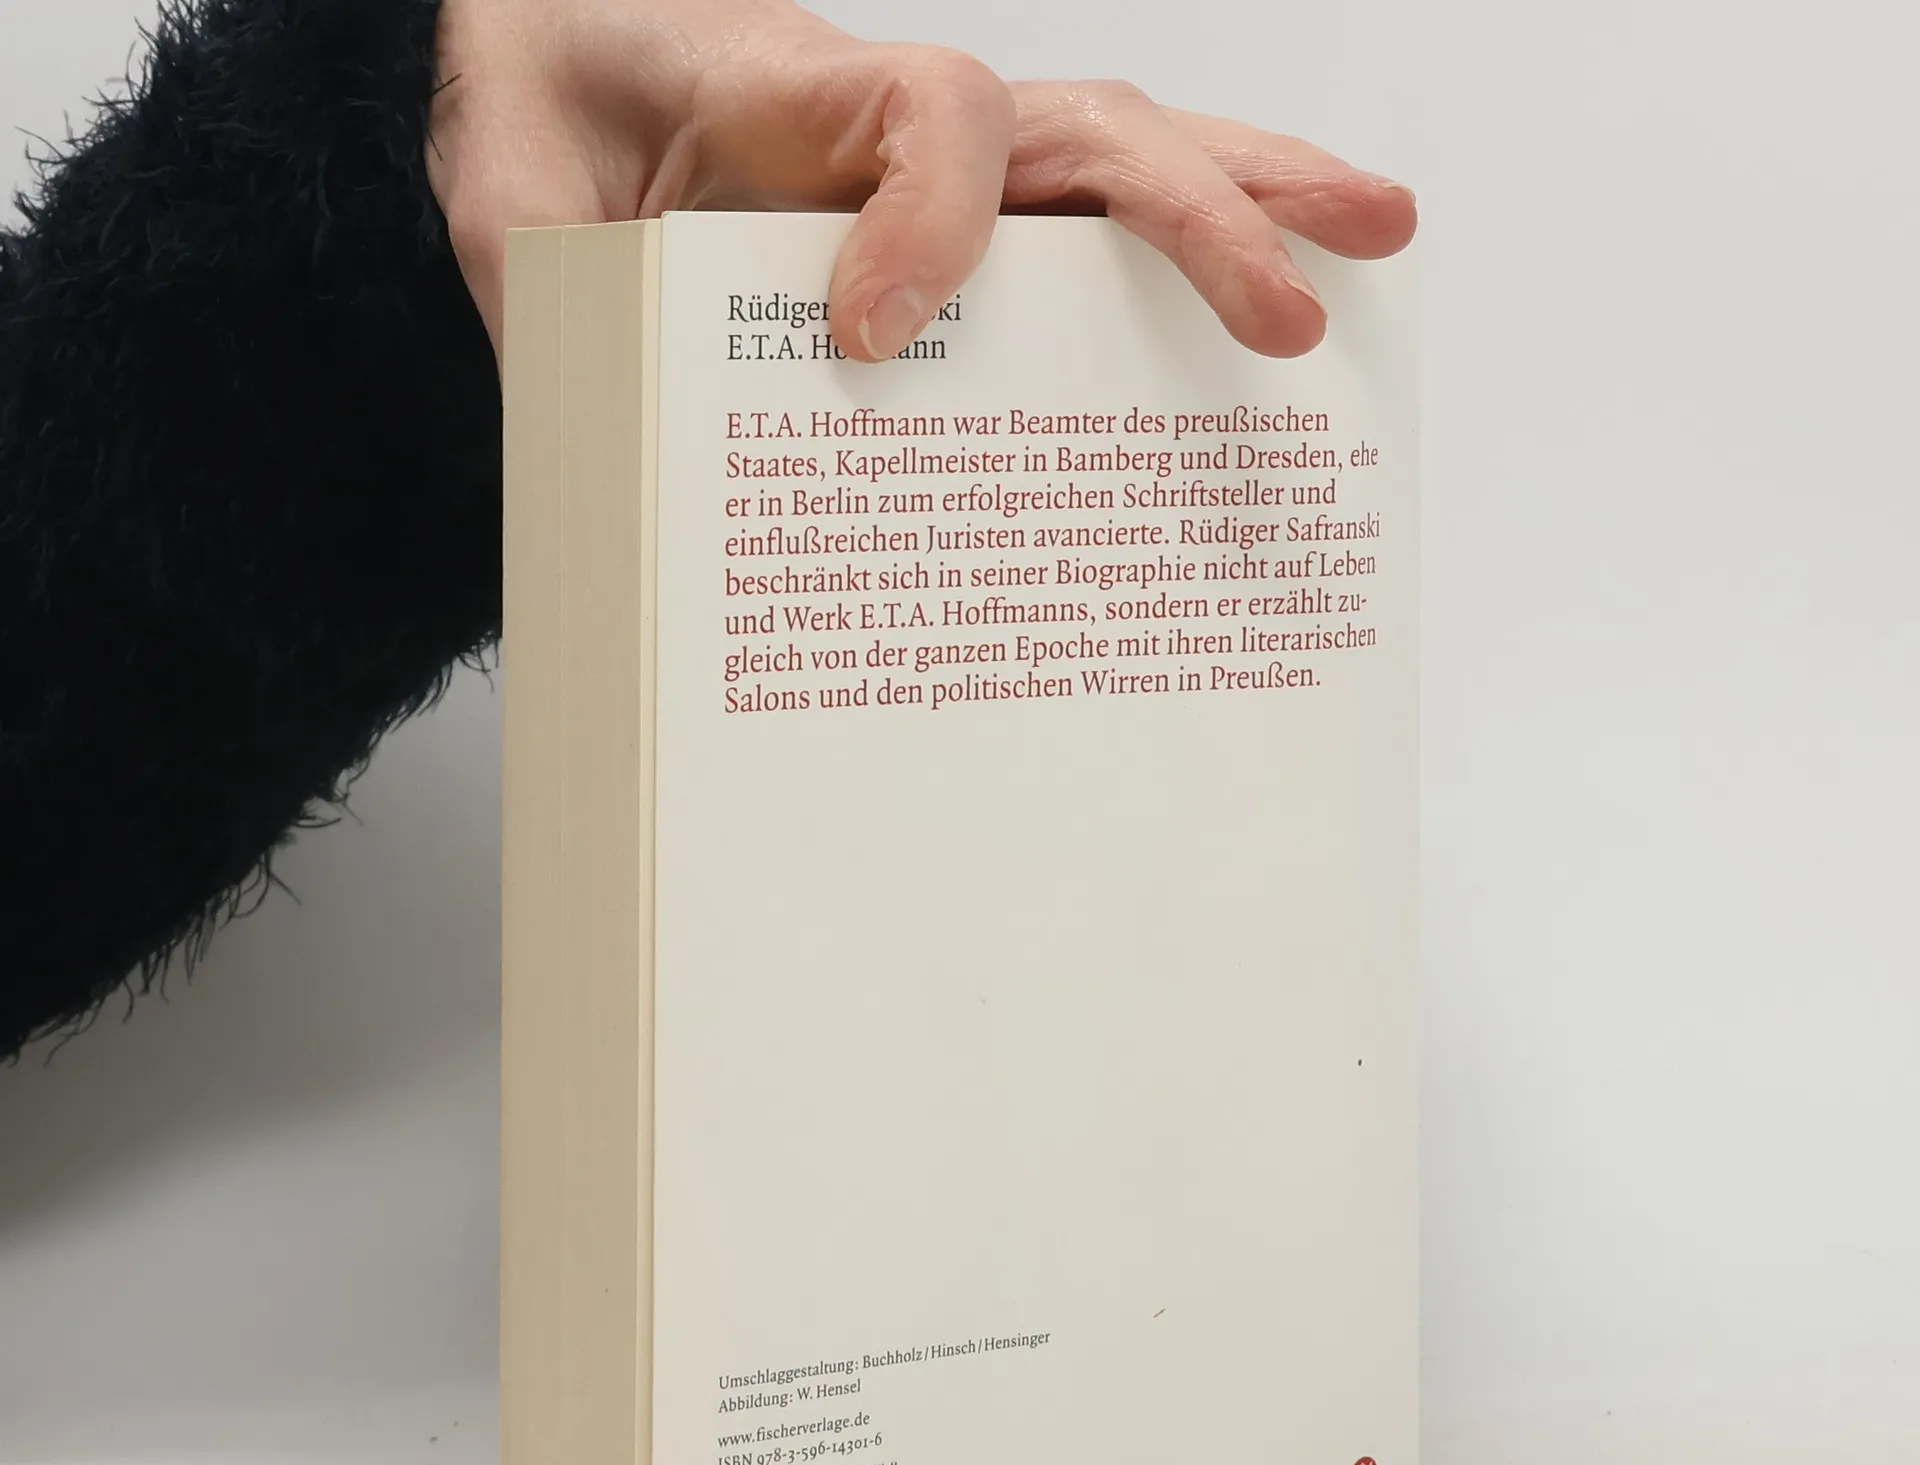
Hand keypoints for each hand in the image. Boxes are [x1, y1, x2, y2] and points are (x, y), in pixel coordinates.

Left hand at [427, 0, 1416, 362]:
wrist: (552, 73)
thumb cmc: (549, 134)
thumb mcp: (523, 218)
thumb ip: (575, 305)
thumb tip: (635, 466)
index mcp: (801, 97)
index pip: (930, 116)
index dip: (929, 220)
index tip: (870, 335)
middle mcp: (907, 122)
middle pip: (1094, 133)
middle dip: (1206, 217)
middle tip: (1300, 311)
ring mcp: (953, 168)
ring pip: (1128, 160)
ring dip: (1257, 200)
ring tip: (1381, 238)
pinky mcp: (968, 225)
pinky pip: (1092, 233)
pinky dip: (1191, 257)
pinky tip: (1280, 296)